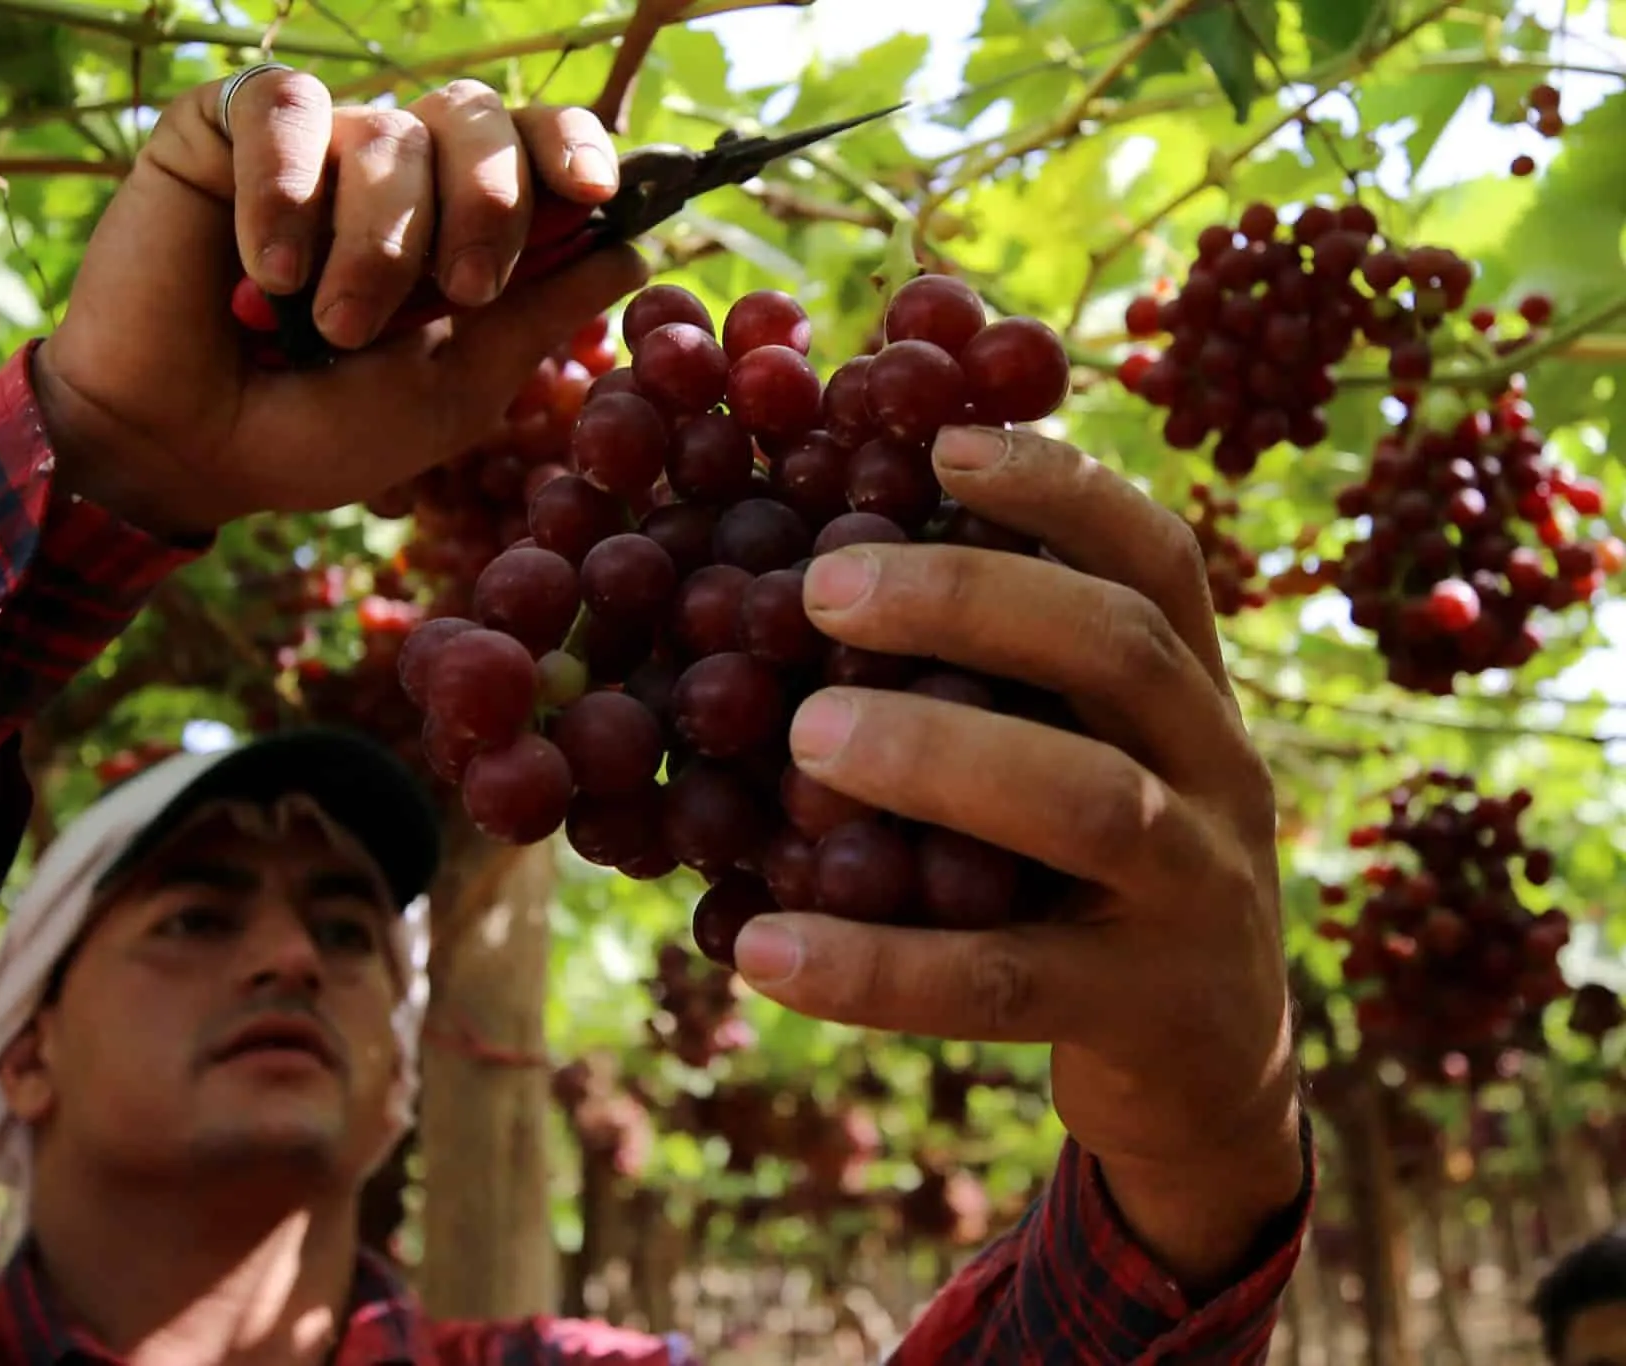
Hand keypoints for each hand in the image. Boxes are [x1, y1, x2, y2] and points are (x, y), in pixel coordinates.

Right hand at [34, 71, 648, 538]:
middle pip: (478, 118)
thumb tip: (635, 253)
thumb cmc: (316, 431)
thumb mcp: (450, 390)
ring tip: (329, 325)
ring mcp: (314, 145)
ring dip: (374, 243)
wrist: (181, 449)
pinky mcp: (225, 130)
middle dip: (486, 204)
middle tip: (462, 290)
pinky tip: (265, 270)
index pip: (536, 145)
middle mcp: (394, 170)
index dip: (573, 146)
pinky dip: (284, 192)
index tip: (594, 190)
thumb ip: (536, 319)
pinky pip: (284, 111)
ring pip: (388, 132)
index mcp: (457, 224)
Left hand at [731, 426, 1302, 1289]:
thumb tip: (821, 562)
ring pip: (1088, 802)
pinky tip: (760, 948)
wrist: (1209, 1058)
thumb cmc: (1093, 872)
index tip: (942, 445)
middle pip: (1119, 649)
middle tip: (821, 588)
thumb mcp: (1079, 754)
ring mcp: (1195, 891)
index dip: (1057, 488)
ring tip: (804, 738)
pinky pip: (1002, 980)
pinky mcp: (1145, 1009)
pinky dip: (876, 965)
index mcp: (1189, 689)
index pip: (1152, 559)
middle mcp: (1214, 769)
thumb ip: (1002, 674)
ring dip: (940, 754)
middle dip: (971, 601)